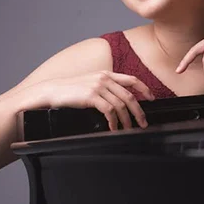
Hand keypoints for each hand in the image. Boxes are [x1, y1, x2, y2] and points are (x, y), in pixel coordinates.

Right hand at [33, 71, 153, 129]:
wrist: (51, 91)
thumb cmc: (70, 90)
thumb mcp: (91, 83)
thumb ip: (105, 87)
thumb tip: (119, 100)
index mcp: (107, 73)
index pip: (132, 80)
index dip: (144, 89)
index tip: (152, 98)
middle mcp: (105, 78)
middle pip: (129, 95)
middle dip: (139, 111)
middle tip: (143, 122)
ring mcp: (98, 86)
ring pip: (121, 104)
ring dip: (127, 119)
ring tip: (128, 129)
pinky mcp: (91, 96)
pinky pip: (109, 110)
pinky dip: (114, 121)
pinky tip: (114, 128)